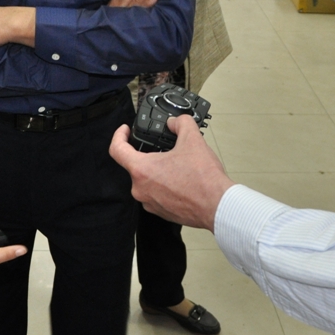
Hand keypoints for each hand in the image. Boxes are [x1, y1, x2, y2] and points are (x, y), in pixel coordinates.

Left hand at [109, 116, 234, 230]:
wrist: (217, 205)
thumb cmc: (203, 179)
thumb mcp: (193, 140)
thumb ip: (180, 123)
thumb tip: (175, 122)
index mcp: (142, 170)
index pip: (117, 149)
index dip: (119, 135)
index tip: (125, 131)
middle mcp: (140, 189)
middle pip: (135, 165)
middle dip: (149, 154)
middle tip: (165, 148)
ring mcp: (150, 203)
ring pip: (147, 180)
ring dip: (158, 171)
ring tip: (177, 165)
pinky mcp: (161, 212)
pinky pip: (156, 194)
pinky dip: (165, 185)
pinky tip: (181, 180)